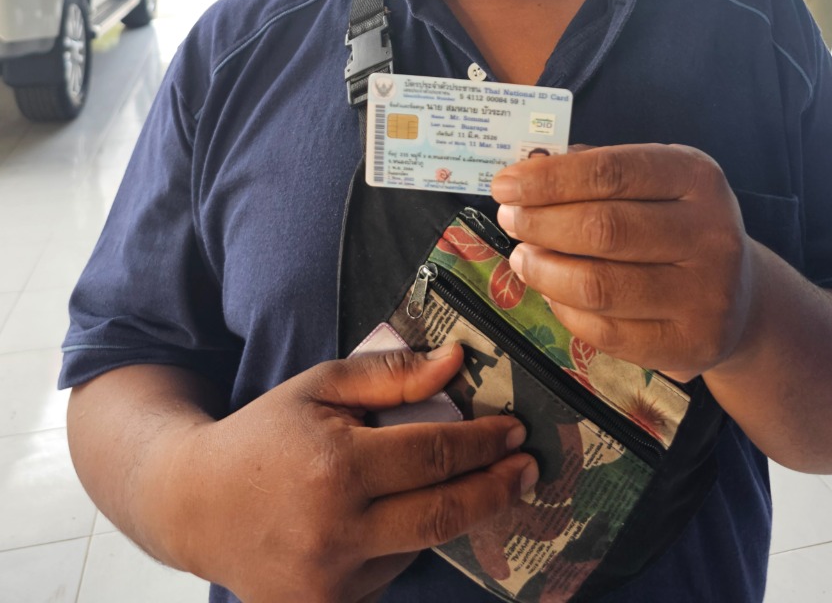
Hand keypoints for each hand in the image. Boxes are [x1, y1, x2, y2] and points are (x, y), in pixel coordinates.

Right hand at [167, 344, 535, 602]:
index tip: (516, 431)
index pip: (435, 456)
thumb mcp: (320, 386)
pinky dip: (403, 542)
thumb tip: (457, 361)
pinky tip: (394, 516)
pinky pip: (388, 572)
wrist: (194, 505)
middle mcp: (336, 532)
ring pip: (418, 546)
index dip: (484, 444)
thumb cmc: (264, 434)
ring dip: (447, 513)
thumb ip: (390, 375)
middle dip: (496, 489)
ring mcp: (330, 582)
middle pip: (444, 515)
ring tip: (459, 483)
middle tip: (528, 467)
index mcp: (336, 468)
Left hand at [491, 145, 753, 381]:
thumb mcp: (652, 181)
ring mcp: (706, 295)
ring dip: (544, 271)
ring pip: (598, 286)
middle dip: (540, 223)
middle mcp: (710, 233)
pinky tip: (552, 293)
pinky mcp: (691, 344)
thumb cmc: (675, 224)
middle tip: (510, 221)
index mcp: (696, 176)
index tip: (504, 185)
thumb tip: (527, 170)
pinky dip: (565, 312)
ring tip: (523, 257)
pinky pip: (607, 332)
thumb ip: (595, 171)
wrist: (739, 296)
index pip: (610, 172)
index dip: (548, 179)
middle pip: (602, 229)